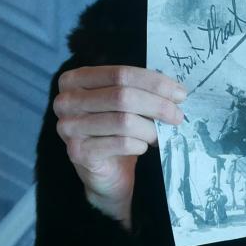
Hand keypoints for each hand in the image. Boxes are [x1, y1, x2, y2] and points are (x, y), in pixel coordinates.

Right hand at [53, 64, 186, 222]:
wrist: (105, 172)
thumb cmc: (116, 132)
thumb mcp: (124, 104)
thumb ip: (139, 90)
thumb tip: (175, 90)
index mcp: (75, 80)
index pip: (120, 73)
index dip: (154, 82)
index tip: (179, 94)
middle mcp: (66, 101)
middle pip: (122, 96)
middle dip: (157, 105)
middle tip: (178, 116)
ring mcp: (68, 127)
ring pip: (123, 121)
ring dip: (150, 129)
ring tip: (160, 135)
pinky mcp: (78, 152)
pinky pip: (120, 144)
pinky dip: (139, 145)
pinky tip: (142, 147)